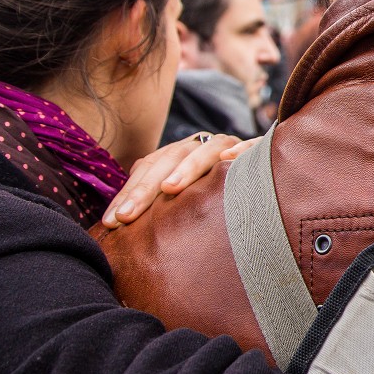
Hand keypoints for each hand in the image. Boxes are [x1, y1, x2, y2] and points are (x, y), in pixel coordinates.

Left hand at [101, 133, 255, 227]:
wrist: (263, 178)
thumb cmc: (214, 199)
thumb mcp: (181, 200)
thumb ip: (157, 207)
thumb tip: (116, 228)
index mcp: (179, 155)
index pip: (148, 168)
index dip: (128, 193)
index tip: (110, 222)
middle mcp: (201, 146)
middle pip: (170, 159)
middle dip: (145, 188)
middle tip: (126, 216)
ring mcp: (230, 145)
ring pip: (206, 149)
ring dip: (188, 167)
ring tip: (169, 188)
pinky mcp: (259, 150)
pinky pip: (252, 145)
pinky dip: (242, 150)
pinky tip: (229, 158)